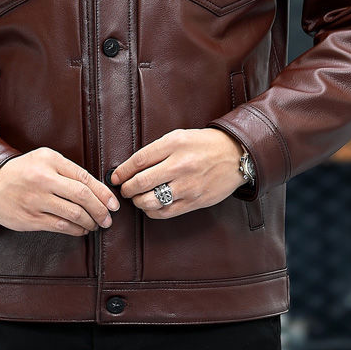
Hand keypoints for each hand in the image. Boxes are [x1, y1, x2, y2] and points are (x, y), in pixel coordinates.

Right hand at [0, 147, 119, 236]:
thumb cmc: (23, 170)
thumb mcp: (44, 158)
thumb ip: (67, 170)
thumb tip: (96, 189)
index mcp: (50, 160)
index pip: (84, 178)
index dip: (103, 193)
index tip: (114, 203)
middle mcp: (44, 179)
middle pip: (82, 196)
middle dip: (100, 209)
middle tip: (109, 218)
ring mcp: (36, 201)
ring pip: (73, 214)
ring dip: (90, 222)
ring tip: (96, 224)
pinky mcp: (30, 219)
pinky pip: (60, 227)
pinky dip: (76, 230)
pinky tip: (82, 229)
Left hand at [111, 128, 245, 218]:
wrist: (234, 155)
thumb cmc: (204, 144)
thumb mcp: (179, 137)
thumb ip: (157, 150)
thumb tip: (132, 166)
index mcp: (174, 144)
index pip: (139, 160)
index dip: (122, 171)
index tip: (115, 177)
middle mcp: (180, 165)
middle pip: (141, 182)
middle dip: (127, 189)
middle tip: (124, 189)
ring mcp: (187, 185)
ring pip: (150, 201)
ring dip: (138, 202)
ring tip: (137, 198)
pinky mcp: (194, 201)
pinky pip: (165, 212)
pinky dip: (152, 211)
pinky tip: (151, 206)